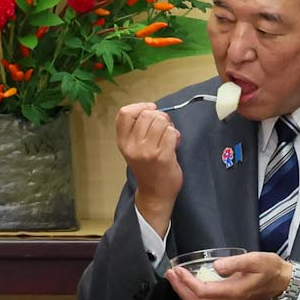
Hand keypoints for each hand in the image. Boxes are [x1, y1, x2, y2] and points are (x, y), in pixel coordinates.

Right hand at [115, 103, 183, 230]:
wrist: (155, 193)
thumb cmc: (147, 169)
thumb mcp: (133, 148)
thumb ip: (137, 129)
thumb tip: (153, 109)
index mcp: (123, 142)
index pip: (124, 113)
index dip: (139, 106)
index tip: (150, 109)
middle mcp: (133, 146)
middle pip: (147, 114)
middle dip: (159, 116)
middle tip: (164, 126)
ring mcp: (147, 151)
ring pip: (160, 121)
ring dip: (169, 125)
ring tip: (169, 136)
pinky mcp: (162, 156)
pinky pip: (171, 132)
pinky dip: (175, 135)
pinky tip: (174, 144)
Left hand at [167, 251, 291, 299]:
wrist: (284, 282)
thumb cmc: (271, 269)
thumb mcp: (256, 260)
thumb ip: (236, 263)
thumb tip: (216, 266)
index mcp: (233, 292)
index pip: (202, 291)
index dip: (187, 282)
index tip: (178, 269)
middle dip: (180, 288)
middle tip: (170, 273)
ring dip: (185, 291)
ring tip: (175, 277)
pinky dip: (193, 292)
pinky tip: (189, 281)